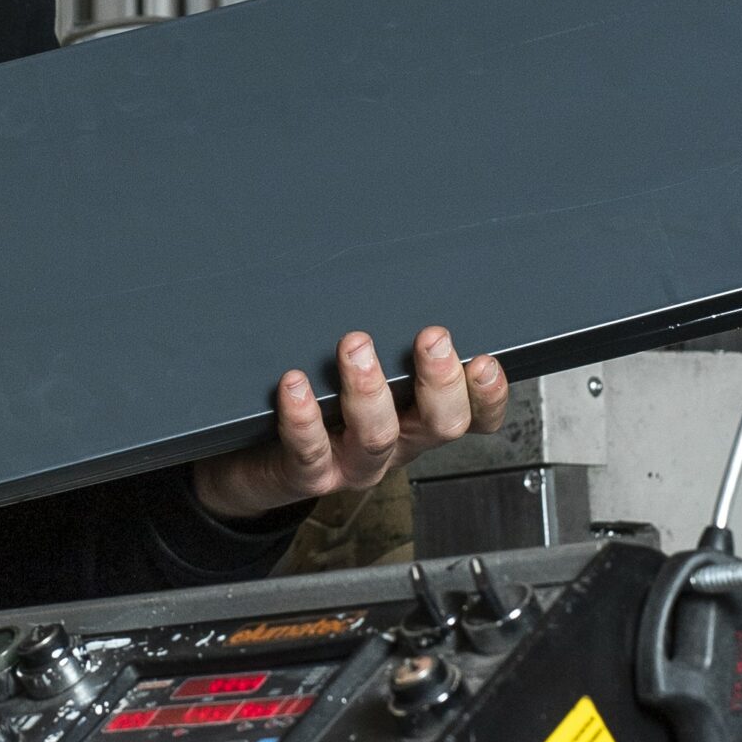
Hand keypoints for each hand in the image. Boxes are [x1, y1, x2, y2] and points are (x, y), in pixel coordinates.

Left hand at [190, 328, 506, 523]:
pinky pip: (310, 451)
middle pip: (440, 425)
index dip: (488, 395)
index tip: (485, 361)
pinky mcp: (307, 474)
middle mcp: (394, 443)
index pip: (472, 415)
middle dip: (440, 382)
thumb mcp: (356, 374)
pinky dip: (304, 418)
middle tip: (432, 339)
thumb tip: (390, 268)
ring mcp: (352, 463)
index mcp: (416, 418)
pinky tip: (295, 384)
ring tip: (356, 347)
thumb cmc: (314, 407)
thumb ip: (381, 338)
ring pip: (377, 437)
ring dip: (369, 391)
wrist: (253, 465)